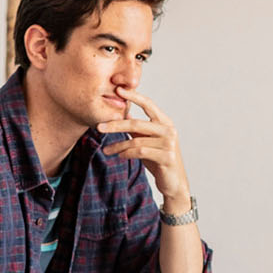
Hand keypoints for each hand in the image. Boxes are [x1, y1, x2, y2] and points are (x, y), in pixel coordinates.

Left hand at [100, 90, 190, 206]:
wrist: (174, 182)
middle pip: (137, 123)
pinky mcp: (167, 157)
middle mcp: (169, 130)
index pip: (148, 104)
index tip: (117, 90)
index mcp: (165, 122)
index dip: (133, 96)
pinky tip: (119, 156)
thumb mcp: (147, 140)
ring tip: (106, 150)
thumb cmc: (159, 160)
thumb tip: (124, 111)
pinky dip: (127, 153)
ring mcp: (169, 143)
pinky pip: (141, 152)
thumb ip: (138, 128)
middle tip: (99, 127)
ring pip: (136, 140)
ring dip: (118, 146)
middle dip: (115, 125)